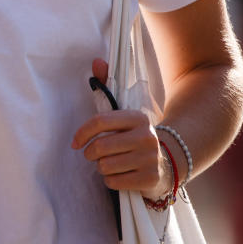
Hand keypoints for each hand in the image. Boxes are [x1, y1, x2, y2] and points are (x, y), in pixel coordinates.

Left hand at [72, 59, 169, 196]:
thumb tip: (96, 61)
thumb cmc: (134, 136)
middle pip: (100, 147)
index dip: (82, 133)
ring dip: (101, 168)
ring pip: (105, 166)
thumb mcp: (123, 114)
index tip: (75, 143)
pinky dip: (111, 181)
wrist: (167, 161)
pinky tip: (121, 175)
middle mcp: (146, 136)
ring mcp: (150, 159)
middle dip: (90, 154)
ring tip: (111, 164)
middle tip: (92, 155)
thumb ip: (107, 86)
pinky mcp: (150, 179)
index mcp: (137, 117)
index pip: (100, 122)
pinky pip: (113, 182)